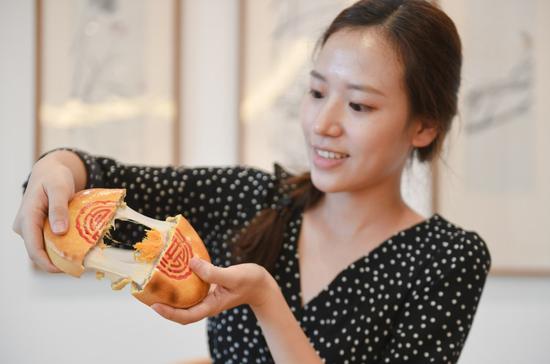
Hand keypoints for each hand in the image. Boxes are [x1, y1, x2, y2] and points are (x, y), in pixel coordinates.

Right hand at [12, 151, 83, 272]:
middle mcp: (24, 226)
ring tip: (80, 259)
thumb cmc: (55, 178)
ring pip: (43, 248)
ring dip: (59, 255)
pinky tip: (76, 249)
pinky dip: (60, 247)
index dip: (47, 263)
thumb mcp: (59, 188)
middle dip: (56, 262)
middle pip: (38, 252)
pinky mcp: (37, 229)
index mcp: (27, 217)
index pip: (33, 248)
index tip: (66, 269)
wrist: (50, 172)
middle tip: (79, 267)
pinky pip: (47, 242)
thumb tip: (59, 232)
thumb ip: (58, 208)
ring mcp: (29, 229)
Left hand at [151, 257, 277, 323]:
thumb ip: (212, 272)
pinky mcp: (208, 287)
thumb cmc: (250, 281)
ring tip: (155, 283)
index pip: (186, 316)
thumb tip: (190, 263)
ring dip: (170, 294)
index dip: (169, 313)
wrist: (261, 284)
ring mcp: (207, 296)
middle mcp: (206, 303)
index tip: (154, 306)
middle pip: (180, 311)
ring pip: (184, 300)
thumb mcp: (232, 276)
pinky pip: (191, 288)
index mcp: (211, 306)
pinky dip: (181, 282)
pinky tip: (175, 271)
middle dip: (163, 305)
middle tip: (147, 294)